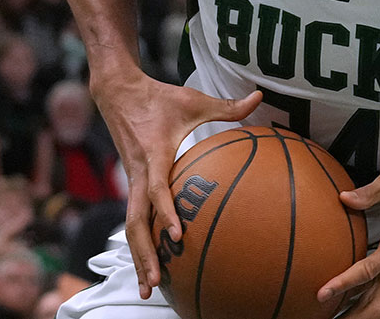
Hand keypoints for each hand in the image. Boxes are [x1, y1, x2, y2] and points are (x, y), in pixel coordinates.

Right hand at [91, 71, 259, 299]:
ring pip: (130, 226)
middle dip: (145, 253)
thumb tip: (260, 96)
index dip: (166, 212)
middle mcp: (138, 175)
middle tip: (158, 280)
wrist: (118, 94)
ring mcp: (132, 182)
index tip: (178, 235)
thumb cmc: (160, 98)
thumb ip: (228, 105)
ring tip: (150, 286)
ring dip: (139, 255)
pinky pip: (134, 218)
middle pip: (135, 222)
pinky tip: (153, 262)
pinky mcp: (132, 185)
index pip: (157, 190)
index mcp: (153, 156)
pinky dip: (140, 242)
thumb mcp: (195, 99)